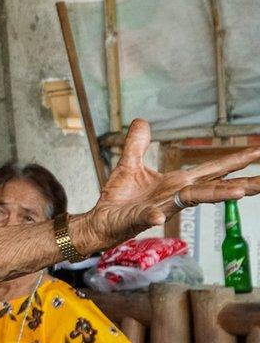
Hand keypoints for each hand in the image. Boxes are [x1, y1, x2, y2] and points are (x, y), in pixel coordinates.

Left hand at [88, 119, 259, 245]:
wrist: (100, 221)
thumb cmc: (118, 199)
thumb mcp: (128, 164)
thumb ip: (137, 144)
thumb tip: (142, 121)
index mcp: (176, 183)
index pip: (211, 170)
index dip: (234, 161)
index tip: (257, 152)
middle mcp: (174, 196)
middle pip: (214, 187)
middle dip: (241, 183)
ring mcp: (161, 208)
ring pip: (192, 200)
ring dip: (216, 195)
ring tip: (240, 191)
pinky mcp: (141, 219)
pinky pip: (149, 217)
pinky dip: (155, 216)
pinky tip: (159, 216)